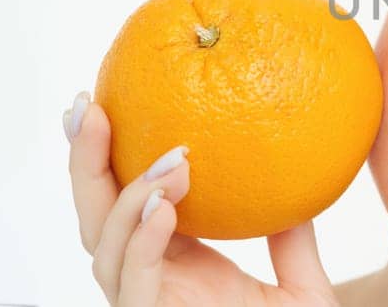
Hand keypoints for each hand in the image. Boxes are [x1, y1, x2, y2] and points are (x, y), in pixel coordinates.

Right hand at [65, 90, 338, 305]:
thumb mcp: (302, 288)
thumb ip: (292, 242)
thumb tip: (303, 188)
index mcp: (172, 266)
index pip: (125, 203)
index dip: (107, 156)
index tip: (107, 101)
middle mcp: (147, 284)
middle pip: (95, 217)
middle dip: (85, 162)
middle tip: (89, 106)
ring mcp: (145, 306)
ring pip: (103, 248)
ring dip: (129, 194)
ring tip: (170, 159)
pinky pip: (133, 282)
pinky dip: (140, 239)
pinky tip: (162, 203)